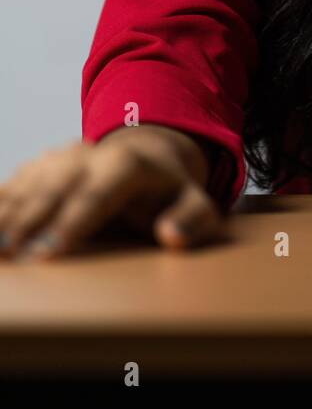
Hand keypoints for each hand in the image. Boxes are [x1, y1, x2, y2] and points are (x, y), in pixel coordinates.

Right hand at [0, 126, 226, 261]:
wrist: (147, 157)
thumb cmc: (170, 192)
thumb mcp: (196, 204)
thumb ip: (192, 220)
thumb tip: (170, 236)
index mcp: (129, 163)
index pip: (100, 191)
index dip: (74, 220)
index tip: (52, 250)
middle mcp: (89, 154)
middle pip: (57, 186)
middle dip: (32, 220)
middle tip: (12, 254)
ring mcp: (61, 157)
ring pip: (29, 184)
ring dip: (8, 214)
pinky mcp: (40, 166)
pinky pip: (14, 184)